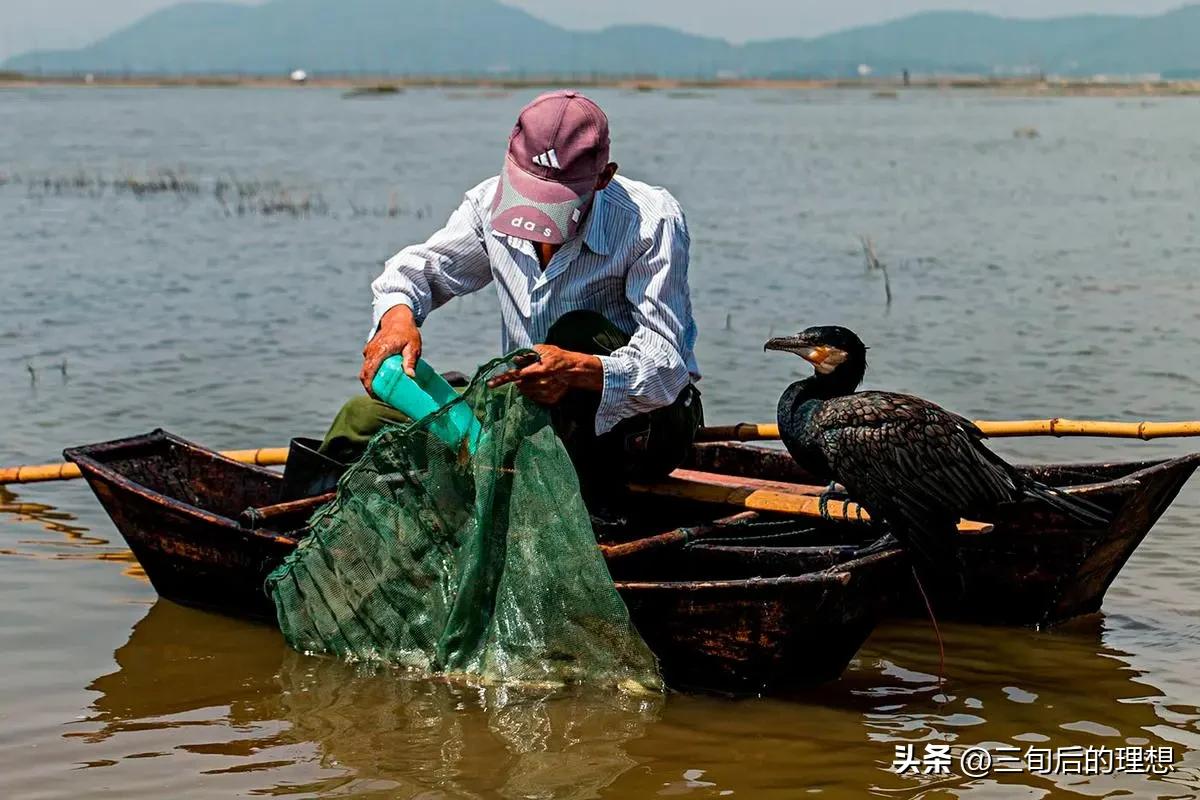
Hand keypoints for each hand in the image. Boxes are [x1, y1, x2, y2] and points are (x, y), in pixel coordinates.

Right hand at [360, 305, 421, 393]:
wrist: (398, 317)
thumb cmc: (407, 332)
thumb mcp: (413, 346)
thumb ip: (410, 361)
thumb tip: (411, 376)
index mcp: (380, 351)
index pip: (369, 372)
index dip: (369, 387)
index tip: (376, 396)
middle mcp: (371, 351)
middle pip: (364, 374)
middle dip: (369, 387)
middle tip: (380, 398)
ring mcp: (369, 350)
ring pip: (365, 370)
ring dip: (370, 381)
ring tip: (381, 392)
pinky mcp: (370, 350)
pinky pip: (368, 365)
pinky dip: (371, 374)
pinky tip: (381, 381)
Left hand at [487, 345, 602, 405]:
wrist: (575, 370)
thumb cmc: (559, 357)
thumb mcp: (544, 350)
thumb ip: (528, 355)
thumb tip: (516, 359)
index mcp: (538, 370)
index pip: (515, 376)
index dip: (501, 379)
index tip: (490, 384)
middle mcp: (541, 384)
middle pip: (519, 385)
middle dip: (520, 379)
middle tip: (529, 372)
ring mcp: (546, 393)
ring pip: (526, 392)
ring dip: (526, 385)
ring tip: (537, 377)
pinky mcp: (550, 399)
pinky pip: (535, 397)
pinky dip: (535, 391)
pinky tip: (543, 384)